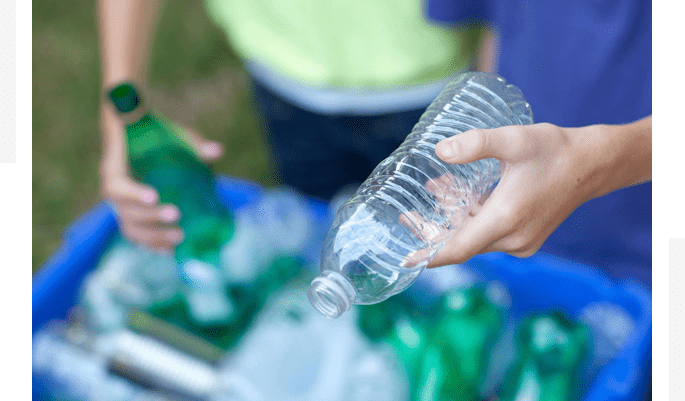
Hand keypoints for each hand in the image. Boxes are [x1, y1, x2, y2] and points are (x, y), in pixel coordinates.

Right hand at [99, 103, 223, 252]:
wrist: (145, 141)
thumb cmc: (157, 135)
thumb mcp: (174, 134)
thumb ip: (192, 142)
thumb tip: (217, 152)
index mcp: (116, 167)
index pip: (116, 185)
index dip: (132, 194)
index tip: (155, 197)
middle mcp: (115, 190)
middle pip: (124, 211)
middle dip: (149, 217)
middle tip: (176, 215)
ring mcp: (123, 206)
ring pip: (130, 228)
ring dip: (153, 237)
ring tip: (179, 236)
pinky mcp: (134, 216)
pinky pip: (138, 235)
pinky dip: (152, 245)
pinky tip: (171, 250)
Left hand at [423, 123, 603, 267]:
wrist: (591, 165)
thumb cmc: (553, 150)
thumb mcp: (512, 140)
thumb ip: (475, 144)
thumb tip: (440, 151)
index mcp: (506, 219)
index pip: (459, 249)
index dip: (429, 255)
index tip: (404, 259)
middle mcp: (513, 238)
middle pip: (462, 244)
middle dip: (434, 232)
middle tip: (407, 216)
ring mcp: (521, 241)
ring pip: (475, 237)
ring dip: (453, 221)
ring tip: (434, 191)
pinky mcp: (525, 237)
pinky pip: (489, 234)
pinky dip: (471, 219)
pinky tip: (459, 196)